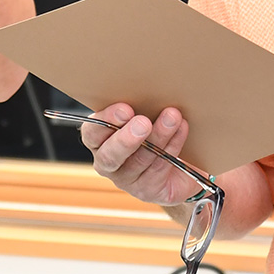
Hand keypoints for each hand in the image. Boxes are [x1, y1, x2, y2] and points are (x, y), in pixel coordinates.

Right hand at [76, 103, 206, 206]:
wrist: (178, 163)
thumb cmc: (153, 130)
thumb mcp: (142, 114)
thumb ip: (138, 105)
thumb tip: (150, 83)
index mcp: (98, 140)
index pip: (92, 132)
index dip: (107, 120)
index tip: (126, 109)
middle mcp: (107, 162)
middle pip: (110, 155)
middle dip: (127, 138)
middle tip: (143, 123)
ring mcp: (127, 179)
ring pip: (140, 161)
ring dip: (158, 137)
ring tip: (173, 117)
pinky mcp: (147, 190)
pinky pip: (159, 169)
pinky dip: (172, 147)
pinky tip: (181, 130)